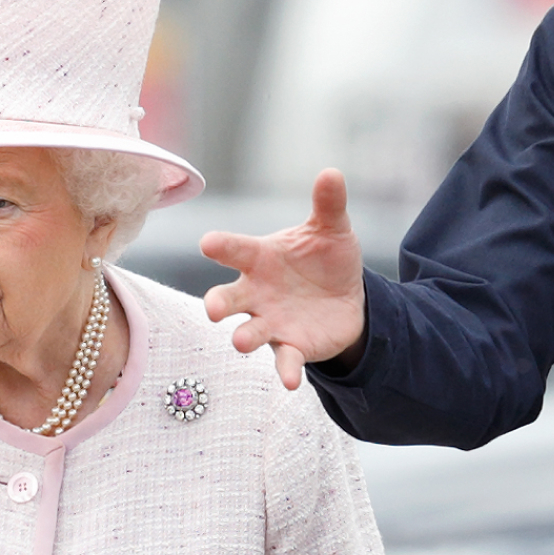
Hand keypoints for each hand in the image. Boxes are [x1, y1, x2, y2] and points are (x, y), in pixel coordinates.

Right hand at [201, 169, 367, 388]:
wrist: (344, 297)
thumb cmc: (324, 258)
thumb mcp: (332, 229)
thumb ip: (328, 204)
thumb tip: (331, 172)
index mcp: (260, 257)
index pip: (235, 249)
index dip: (221, 246)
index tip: (208, 243)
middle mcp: (256, 292)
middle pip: (228, 297)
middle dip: (219, 303)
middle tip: (214, 308)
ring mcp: (270, 321)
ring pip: (250, 331)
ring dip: (245, 337)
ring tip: (241, 342)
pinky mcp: (291, 346)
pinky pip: (285, 360)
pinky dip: (286, 370)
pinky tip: (291, 382)